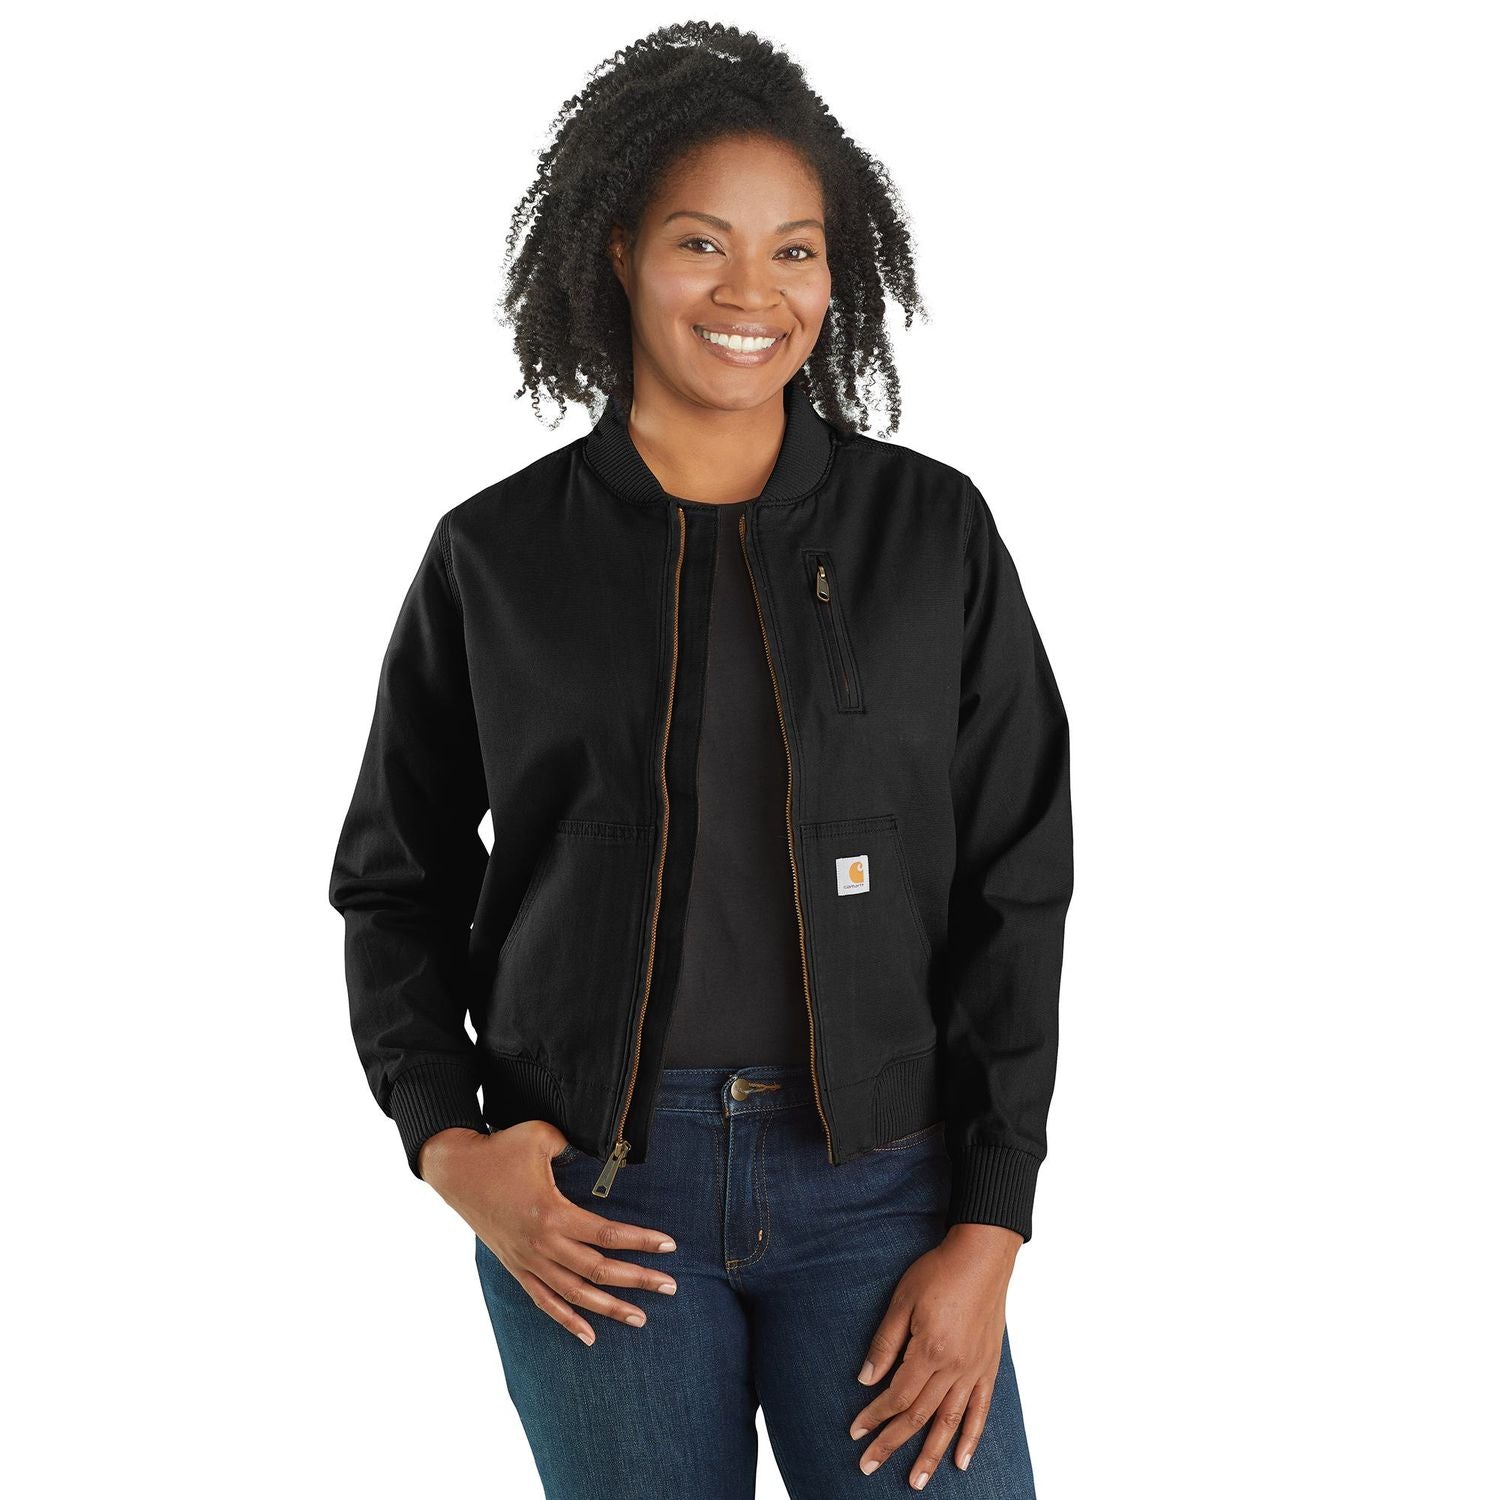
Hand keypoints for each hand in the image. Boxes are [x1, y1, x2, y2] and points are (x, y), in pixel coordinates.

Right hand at [418, 1122, 678, 1345]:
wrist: (457, 1170)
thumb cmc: (501, 1149)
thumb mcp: (542, 1135)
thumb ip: (575, 1146)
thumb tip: (603, 1152)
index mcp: (551, 1213)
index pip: (607, 1234)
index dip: (640, 1241)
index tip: (669, 1246)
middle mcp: (542, 1244)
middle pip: (598, 1270)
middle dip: (638, 1280)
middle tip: (670, 1286)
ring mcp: (528, 1260)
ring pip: (574, 1294)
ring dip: (609, 1308)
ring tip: (640, 1318)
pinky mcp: (516, 1267)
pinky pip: (544, 1301)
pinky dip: (567, 1320)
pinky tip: (589, 1335)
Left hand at [848, 1223, 1021, 1487]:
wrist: (981, 1256)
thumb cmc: (938, 1272)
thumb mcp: (902, 1301)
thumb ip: (885, 1343)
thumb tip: (866, 1380)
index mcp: (929, 1351)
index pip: (896, 1396)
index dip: (874, 1417)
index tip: (855, 1433)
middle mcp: (953, 1368)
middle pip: (919, 1416)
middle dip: (892, 1444)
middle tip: (869, 1466)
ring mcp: (974, 1370)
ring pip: (950, 1422)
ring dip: (931, 1454)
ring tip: (917, 1480)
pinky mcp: (989, 1367)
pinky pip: (981, 1410)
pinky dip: (971, 1438)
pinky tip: (961, 1460)